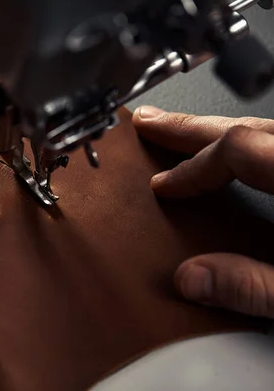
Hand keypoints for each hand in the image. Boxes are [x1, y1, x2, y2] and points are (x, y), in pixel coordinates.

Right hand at [133, 106, 273, 318]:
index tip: (164, 188)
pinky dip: (241, 144)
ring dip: (213, 131)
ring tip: (178, 133)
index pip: (236, 150)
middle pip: (245, 128)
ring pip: (261, 130)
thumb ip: (253, 286)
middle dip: (188, 128)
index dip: (192, 168)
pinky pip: (271, 143)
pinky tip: (229, 160)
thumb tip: (192, 280)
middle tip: (149, 123)